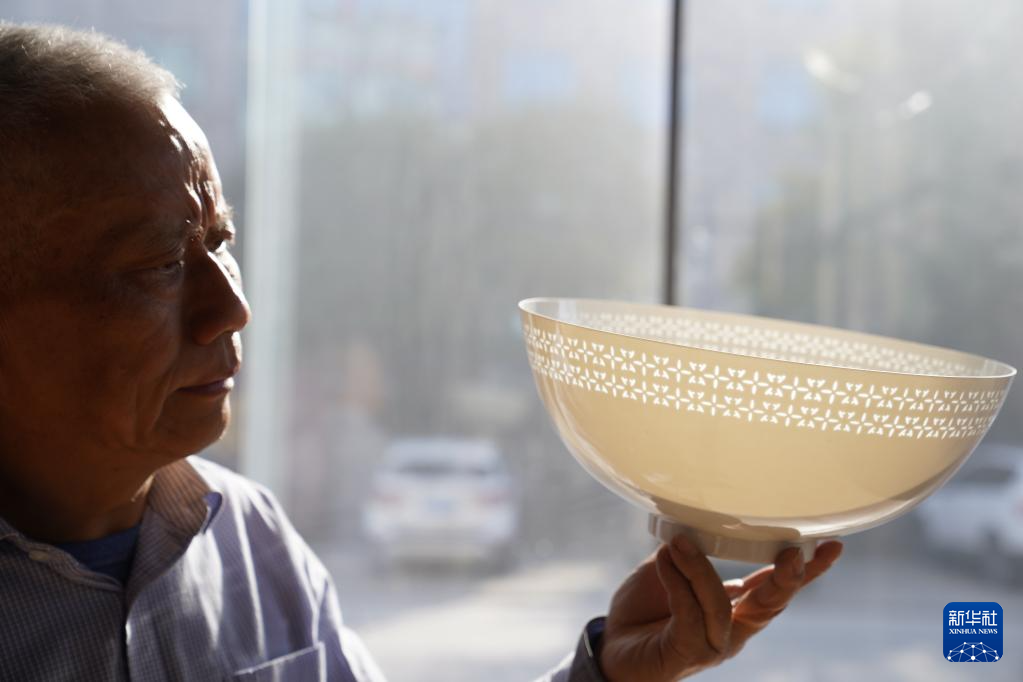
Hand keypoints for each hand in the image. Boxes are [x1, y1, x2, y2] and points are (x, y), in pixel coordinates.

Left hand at [598, 536, 842, 681]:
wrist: (613, 647)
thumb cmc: (644, 609)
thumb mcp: (670, 570)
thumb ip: (690, 554)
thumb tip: (698, 532)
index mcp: (738, 609)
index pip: (777, 589)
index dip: (806, 570)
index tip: (831, 545)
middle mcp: (733, 630)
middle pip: (771, 606)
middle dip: (785, 579)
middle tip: (793, 553)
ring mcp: (713, 646)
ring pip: (722, 607)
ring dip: (700, 570)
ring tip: (678, 544)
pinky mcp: (686, 653)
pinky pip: (690, 615)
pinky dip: (678, 584)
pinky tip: (666, 561)